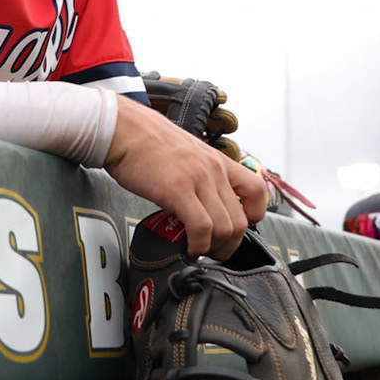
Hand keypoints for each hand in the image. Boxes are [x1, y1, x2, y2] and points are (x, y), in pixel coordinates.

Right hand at [104, 99, 265, 258]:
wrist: (122, 128)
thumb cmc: (146, 141)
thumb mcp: (186, 153)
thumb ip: (200, 175)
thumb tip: (202, 203)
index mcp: (218, 160)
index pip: (257, 192)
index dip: (252, 217)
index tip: (236, 228)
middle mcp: (213, 169)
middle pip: (241, 221)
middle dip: (229, 245)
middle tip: (213, 251)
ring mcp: (197, 179)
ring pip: (225, 228)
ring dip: (214, 249)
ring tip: (199, 250)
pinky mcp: (177, 189)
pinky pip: (202, 228)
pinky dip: (198, 245)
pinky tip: (187, 247)